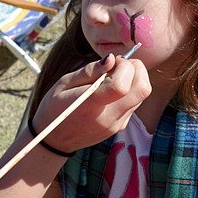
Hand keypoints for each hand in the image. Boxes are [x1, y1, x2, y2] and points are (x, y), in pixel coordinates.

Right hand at [31, 54, 149, 152]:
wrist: (54, 139)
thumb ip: (90, 71)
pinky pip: (135, 103)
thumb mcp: (64, 83)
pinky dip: (129, 91)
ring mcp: (117, 124)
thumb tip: (111, 59)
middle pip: (143, 89)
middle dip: (137, 69)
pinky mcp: (120, 127)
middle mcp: (109, 117)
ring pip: (142, 95)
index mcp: (90, 105)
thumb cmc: (55, 107)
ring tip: (111, 77)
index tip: (112, 61)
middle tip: (118, 65)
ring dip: (133, 79)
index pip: (122, 86)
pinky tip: (110, 90)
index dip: (124, 67)